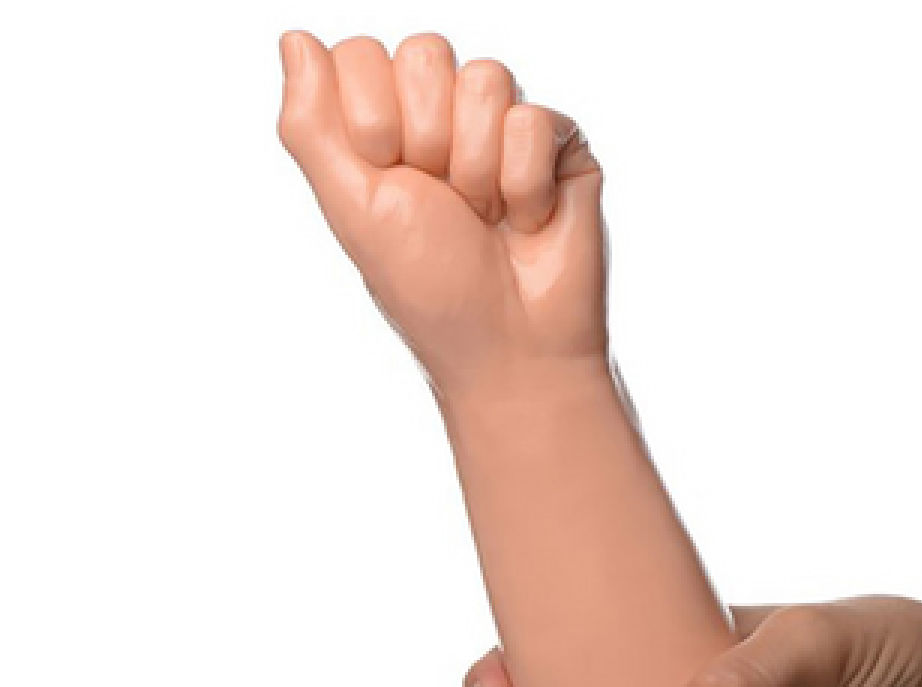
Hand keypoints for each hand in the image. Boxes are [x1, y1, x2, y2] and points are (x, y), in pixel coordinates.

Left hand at [277, 31, 606, 401]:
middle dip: (427, 139)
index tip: (387, 179)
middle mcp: (444, 116)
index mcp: (385, 127)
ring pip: (486, 78)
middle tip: (444, 205)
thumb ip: (310, 125)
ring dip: (478, 170)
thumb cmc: (432, 290)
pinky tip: (527, 223)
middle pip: (424, 52)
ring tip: (487, 218)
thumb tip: (295, 37)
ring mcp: (503, 126)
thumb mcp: (353, 209)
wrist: (509, 346)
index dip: (371, 119)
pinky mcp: (558, 143)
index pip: (362, 54)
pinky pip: (534, 121)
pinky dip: (525, 186)